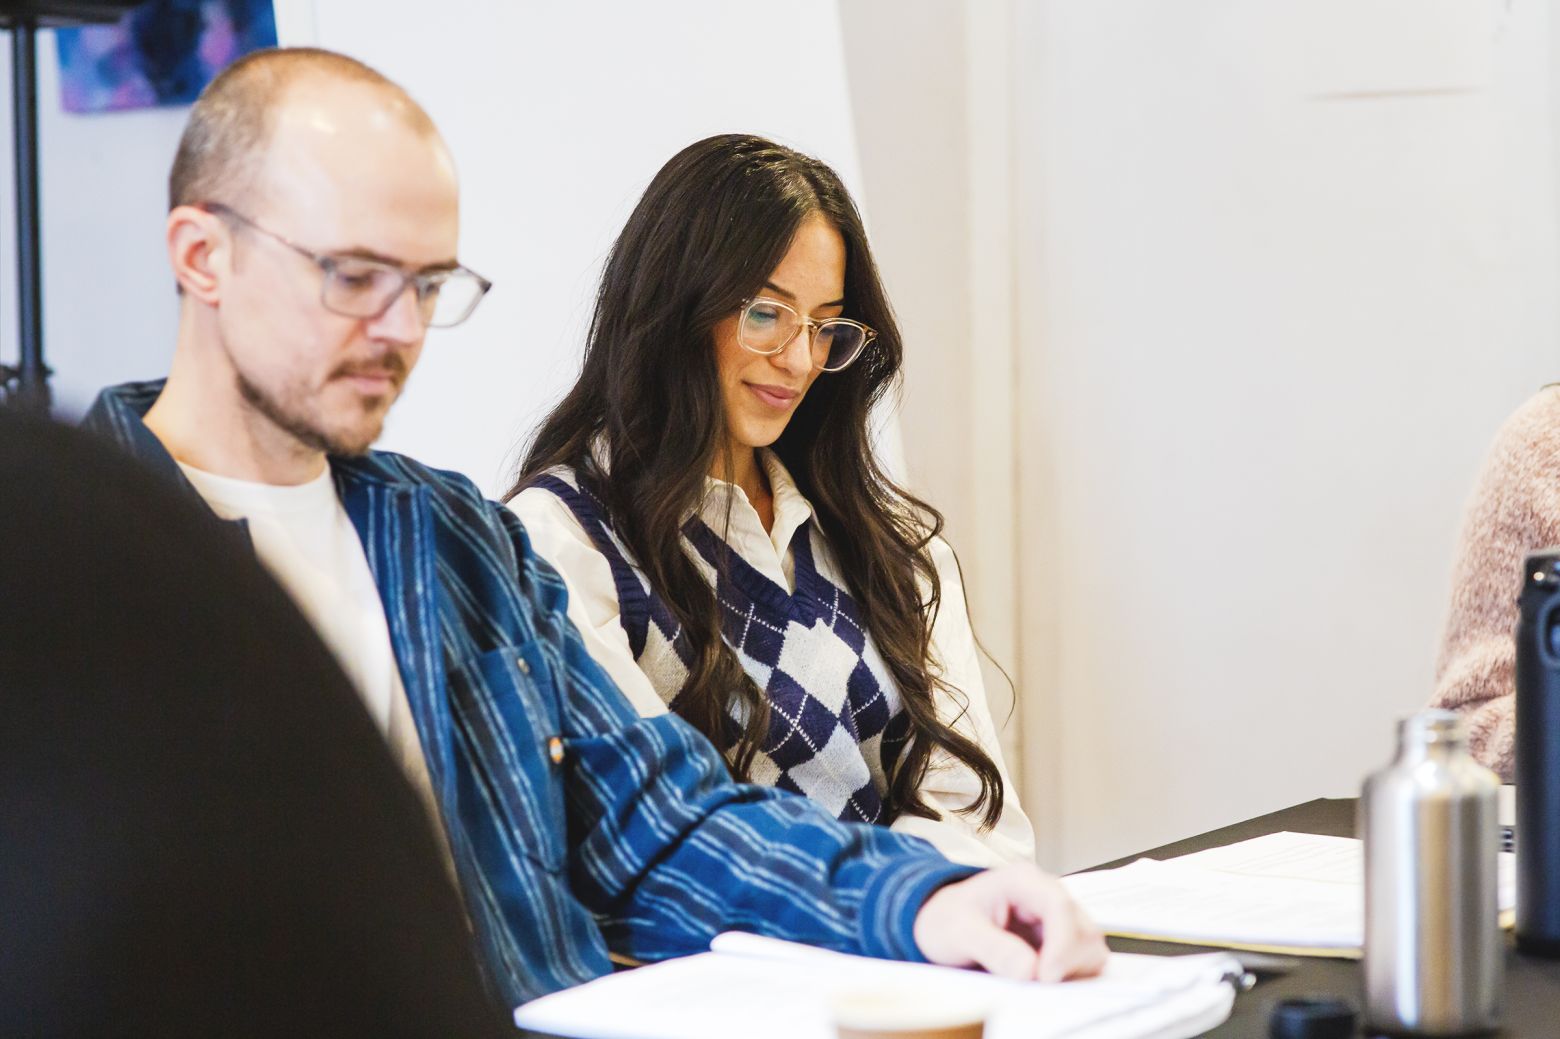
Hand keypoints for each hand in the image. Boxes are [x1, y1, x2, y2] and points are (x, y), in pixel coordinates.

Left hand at [912, 863, 1107, 982]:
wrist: (942, 923)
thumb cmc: (948, 919)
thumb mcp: (958, 931)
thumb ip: (992, 947)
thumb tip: (1029, 969)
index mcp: (1023, 880)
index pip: (1060, 906)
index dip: (1061, 944)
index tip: (1045, 976)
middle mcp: (1046, 894)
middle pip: (1083, 928)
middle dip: (1067, 961)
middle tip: (1037, 984)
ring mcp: (1056, 917)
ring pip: (1090, 945)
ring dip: (1072, 969)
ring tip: (1037, 981)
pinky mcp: (1060, 939)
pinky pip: (1083, 959)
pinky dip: (1071, 974)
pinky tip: (1042, 979)